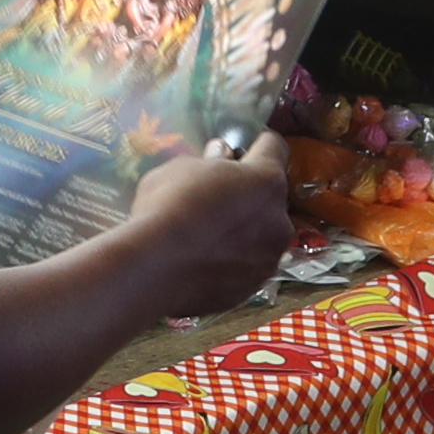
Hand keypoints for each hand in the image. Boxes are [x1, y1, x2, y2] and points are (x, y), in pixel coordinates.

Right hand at [120, 138, 295, 321]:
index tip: (240, 150)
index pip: (274, 148)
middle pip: (270, 198)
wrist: (154, 267)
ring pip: (262, 236)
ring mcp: (268, 258)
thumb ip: (209, 162)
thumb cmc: (167, 206)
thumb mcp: (181, 168)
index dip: (256, 145)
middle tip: (216, 198)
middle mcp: (279, 220)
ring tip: (207, 237)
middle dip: (249, 195)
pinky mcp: (252, 288)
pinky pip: (246, 267)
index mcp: (266, 180)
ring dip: (244, 232)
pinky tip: (202, 262)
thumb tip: (220, 157)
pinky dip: (231, 263)